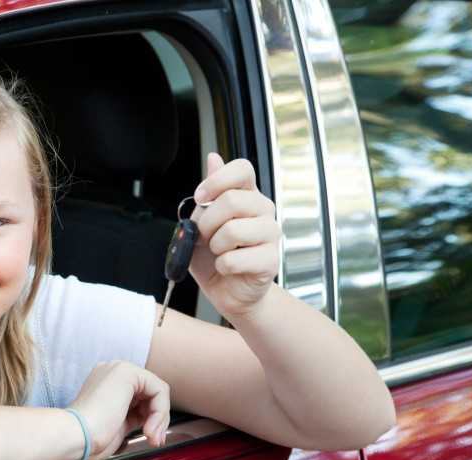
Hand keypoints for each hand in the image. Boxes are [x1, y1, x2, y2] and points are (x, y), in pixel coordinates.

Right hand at [68, 361, 170, 459]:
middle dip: (158, 419)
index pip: (141, 396)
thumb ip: (134, 415)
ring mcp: (118, 370)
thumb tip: (155, 420)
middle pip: (151, 392)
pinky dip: (160, 412)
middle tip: (155, 440)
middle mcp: (111, 371)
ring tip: (150, 437)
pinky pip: (159, 390)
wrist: (76, 437)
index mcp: (105, 383)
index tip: (151, 439)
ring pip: (158, 392)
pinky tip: (148, 428)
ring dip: (160, 419)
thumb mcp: (117, 424)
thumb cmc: (89, 438)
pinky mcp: (127, 373)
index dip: (151, 418)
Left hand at [189, 153, 280, 319]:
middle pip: (232, 200)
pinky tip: (227, 268)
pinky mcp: (270, 260)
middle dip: (207, 222)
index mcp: (247, 195)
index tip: (200, 198)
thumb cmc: (214, 255)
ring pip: (233, 230)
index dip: (217, 180)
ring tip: (219, 252)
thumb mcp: (201, 222)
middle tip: (205, 237)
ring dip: (215, 246)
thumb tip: (213, 157)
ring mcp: (271, 235)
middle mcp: (263, 210)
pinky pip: (234, 259)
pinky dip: (221, 266)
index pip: (242, 168)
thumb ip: (208, 193)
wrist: (225, 290)